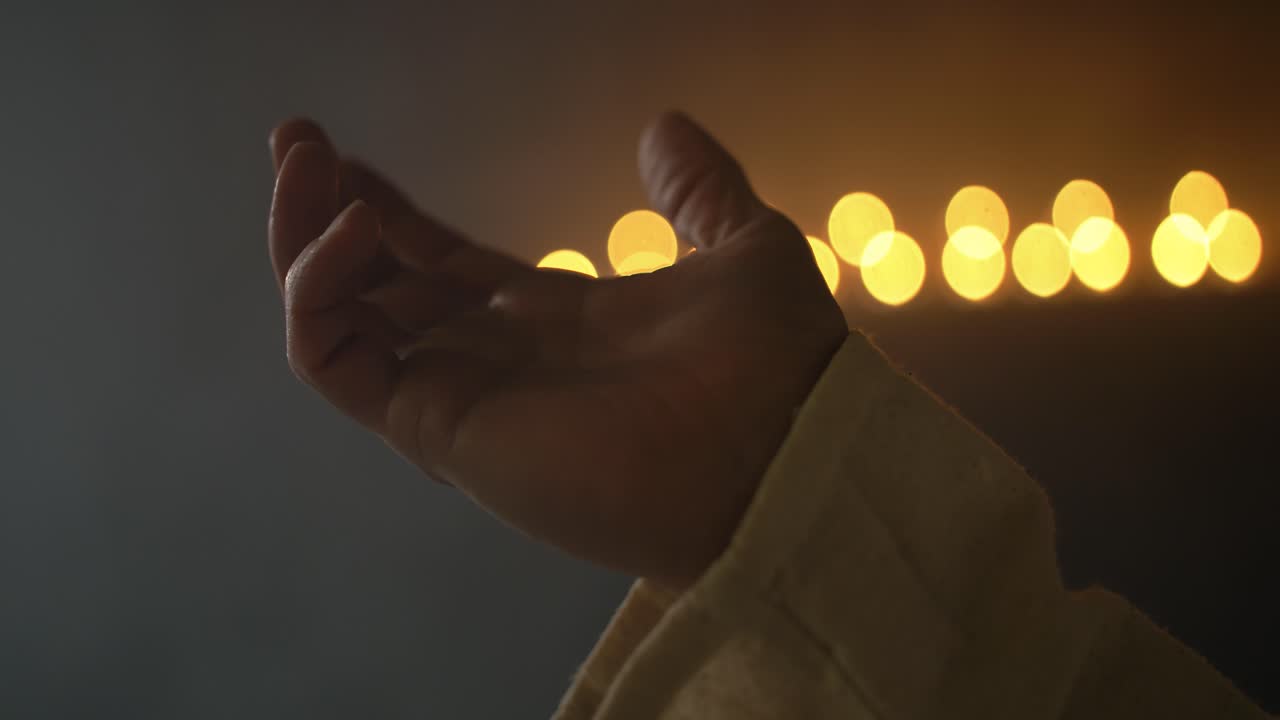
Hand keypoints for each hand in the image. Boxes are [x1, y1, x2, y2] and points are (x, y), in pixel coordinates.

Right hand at [267, 113, 846, 589]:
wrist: (785, 451)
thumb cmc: (776, 365)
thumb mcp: (741, 247)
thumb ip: (697, 189)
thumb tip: (663, 126)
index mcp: (551, 319)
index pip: (441, 261)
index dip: (387, 208)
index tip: (339, 150)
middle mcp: (494, 358)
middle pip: (376, 286)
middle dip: (324, 214)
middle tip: (295, 140)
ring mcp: (461, 394)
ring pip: (339, 322)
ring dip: (304, 242)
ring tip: (305, 165)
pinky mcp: (441, 427)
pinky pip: (338, 363)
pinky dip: (318, 296)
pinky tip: (350, 232)